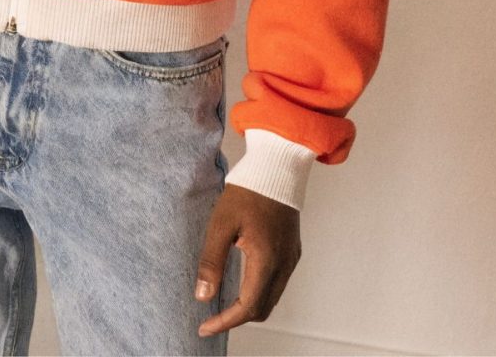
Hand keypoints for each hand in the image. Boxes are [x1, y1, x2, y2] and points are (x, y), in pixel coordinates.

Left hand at [194, 184, 301, 337]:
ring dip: (249, 308)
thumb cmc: (247, 192)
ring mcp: (291, 259)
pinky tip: (240, 287)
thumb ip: (211, 262)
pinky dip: (259, 294)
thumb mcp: (220, 225)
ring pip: (271, 299)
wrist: (277, 169)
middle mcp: (284, 265)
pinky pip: (277, 284)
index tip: (205, 327)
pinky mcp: (292, 252)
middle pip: (262, 309)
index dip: (226, 322)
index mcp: (266, 260)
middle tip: (211, 319)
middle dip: (236, 319)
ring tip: (222, 306)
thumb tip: (203, 296)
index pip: (248, 306)